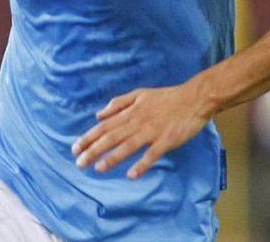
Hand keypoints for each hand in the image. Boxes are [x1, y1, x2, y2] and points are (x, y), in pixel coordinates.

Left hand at [72, 85, 210, 178]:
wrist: (194, 98)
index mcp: (130, 112)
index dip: (88, 137)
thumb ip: (119, 103)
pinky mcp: (167, 140)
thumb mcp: (140, 93)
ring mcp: (152, 131)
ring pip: (128, 146)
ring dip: (112, 158)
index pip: (104, 126)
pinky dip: (141, 164)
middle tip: (79, 163)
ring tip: (98, 169)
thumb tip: (99, 114)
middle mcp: (138, 121)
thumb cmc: (167, 97)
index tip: (75, 149)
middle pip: (111, 137)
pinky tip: (131, 175)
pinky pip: (152, 154)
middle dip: (94, 150)